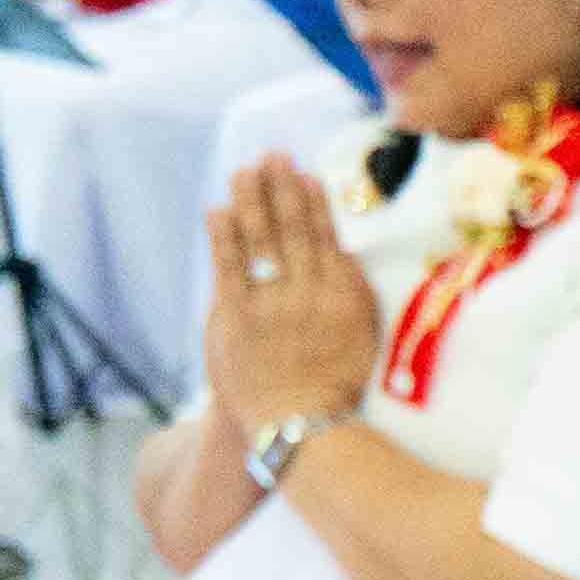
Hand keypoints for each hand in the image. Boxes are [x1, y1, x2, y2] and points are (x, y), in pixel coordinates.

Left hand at [203, 155, 376, 429]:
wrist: (300, 425)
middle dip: (281, 187)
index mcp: (344, 296)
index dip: (314, 201)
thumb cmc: (333, 382)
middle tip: (272, 155)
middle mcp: (311, 293)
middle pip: (293, 228)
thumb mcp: (360, 334)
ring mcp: (273, 304)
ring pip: (261, 239)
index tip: (304, 173)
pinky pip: (230, 266)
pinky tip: (218, 209)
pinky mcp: (238, 318)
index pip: (327, 236)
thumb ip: (349, 291)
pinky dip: (224, 235)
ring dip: (252, 199)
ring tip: (245, 170)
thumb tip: (339, 249)